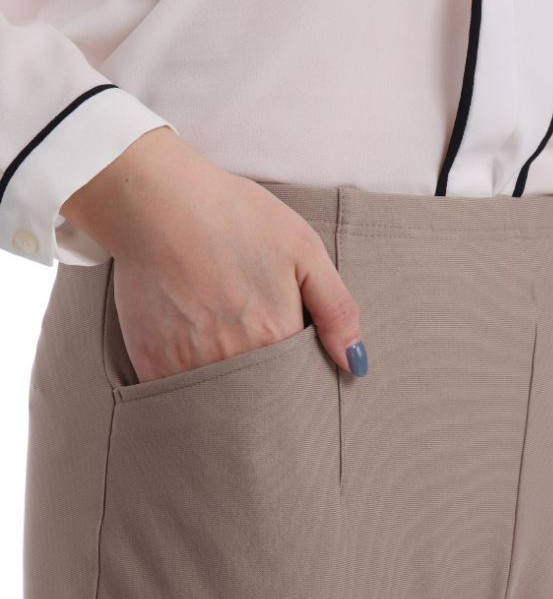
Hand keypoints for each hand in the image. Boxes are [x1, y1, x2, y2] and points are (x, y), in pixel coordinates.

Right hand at [60, 126, 366, 382]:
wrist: (155, 200)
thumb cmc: (234, 217)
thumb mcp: (304, 251)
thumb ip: (337, 312)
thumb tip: (356, 364)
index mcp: (275, 338)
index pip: (297, 384)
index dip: (296, 374)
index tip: (288, 355)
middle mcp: (233, 362)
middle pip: (257, 397)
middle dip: (261, 388)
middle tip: (247, 340)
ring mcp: (188, 366)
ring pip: (216, 398)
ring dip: (223, 385)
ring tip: (215, 338)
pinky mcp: (150, 364)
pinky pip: (175, 391)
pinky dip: (184, 378)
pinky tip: (185, 343)